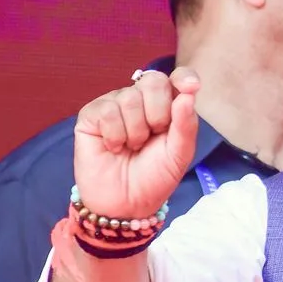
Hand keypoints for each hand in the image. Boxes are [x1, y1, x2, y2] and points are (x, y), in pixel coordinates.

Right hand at [72, 67, 199, 218]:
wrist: (126, 203)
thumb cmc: (155, 177)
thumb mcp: (179, 154)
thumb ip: (186, 124)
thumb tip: (188, 95)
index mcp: (167, 105)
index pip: (177, 78)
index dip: (184, 77)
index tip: (191, 87)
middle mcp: (141, 99)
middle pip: (153, 81)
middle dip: (158, 113)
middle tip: (153, 136)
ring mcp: (115, 104)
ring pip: (129, 97)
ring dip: (136, 131)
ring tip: (132, 147)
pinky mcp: (92, 115)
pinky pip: (107, 111)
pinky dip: (115, 135)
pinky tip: (114, 147)